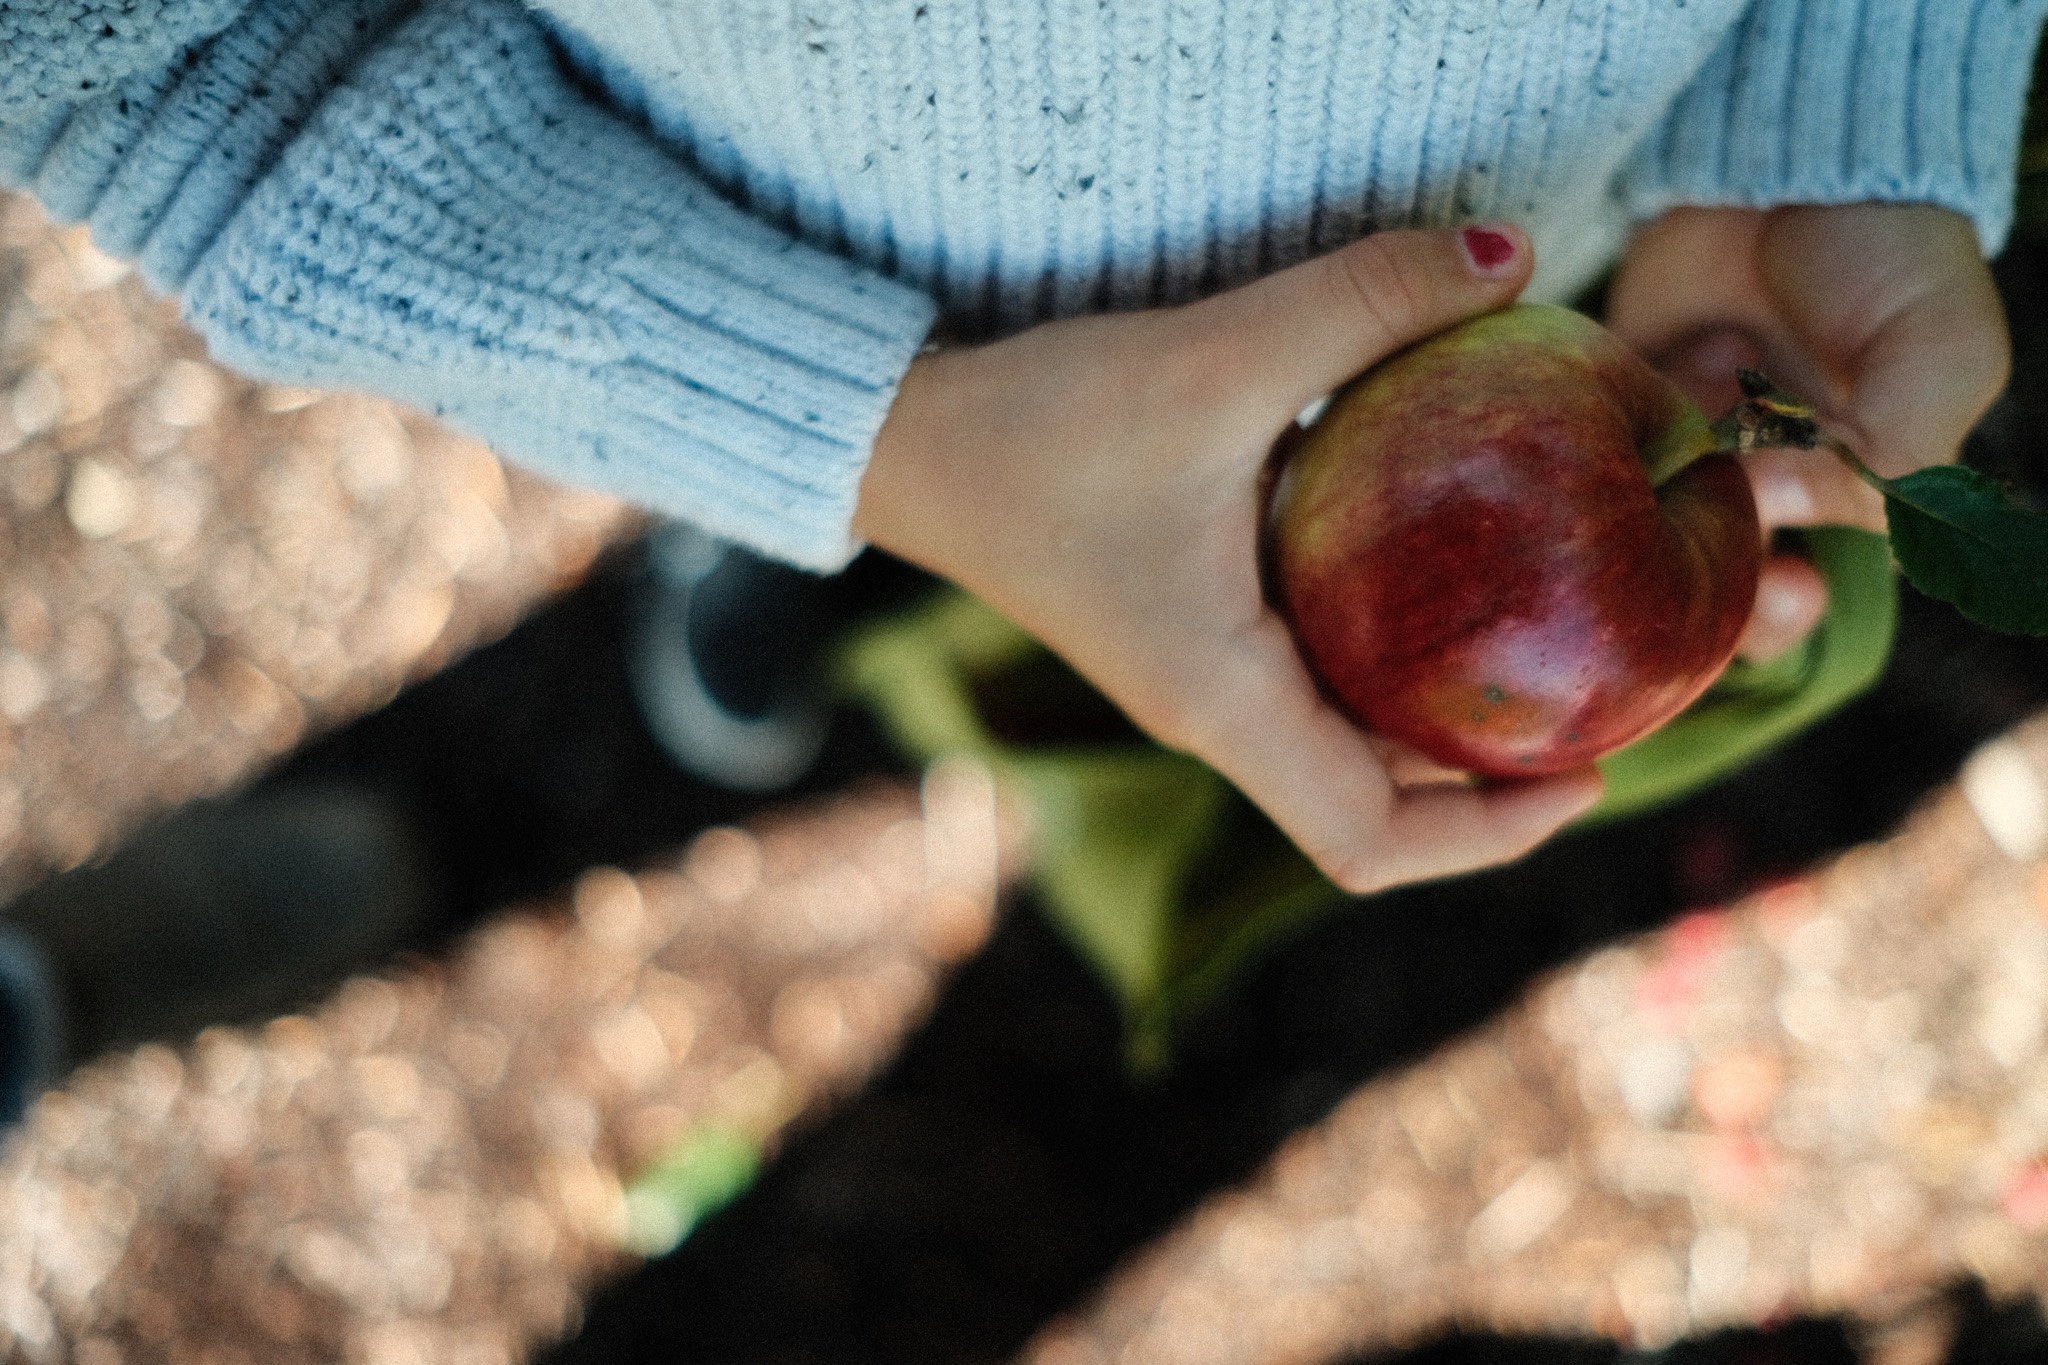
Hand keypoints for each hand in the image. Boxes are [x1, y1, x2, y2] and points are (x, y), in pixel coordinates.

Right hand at [855, 226, 1603, 894]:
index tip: (1589, 769)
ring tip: (1548, 637)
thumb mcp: (1209, 359)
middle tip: (1601, 690)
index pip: (1366, 842)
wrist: (908, 443)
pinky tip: (1443, 570)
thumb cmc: (1033, 429)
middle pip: (1377, 805)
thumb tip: (1512, 259)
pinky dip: (1389, 655)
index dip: (1489, 834)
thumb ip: (1361, 304)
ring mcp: (1202, 679)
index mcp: (1222, 700)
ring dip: (1445, 719)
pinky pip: (1317, 677)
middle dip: (1495, 774)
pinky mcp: (1192, 630)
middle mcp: (1217, 712)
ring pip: (1349, 744)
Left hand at [1607, 203, 2010, 660]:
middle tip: (1687, 590)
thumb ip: (1897, 453)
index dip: (1775, 617)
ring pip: (1628, 531)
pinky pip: (1573, 453)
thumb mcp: (1938, 354)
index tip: (1781, 592)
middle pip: (1696, 581)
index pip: (1797, 588)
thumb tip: (1782, 507)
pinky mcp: (1600, 393)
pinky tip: (1603, 440)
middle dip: (1686, 603)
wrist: (1797, 152)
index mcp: (1834, 490)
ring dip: (1626, 537)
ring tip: (1644, 510)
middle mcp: (1746, 478)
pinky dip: (1577, 462)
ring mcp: (1670, 440)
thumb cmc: (1892, 253)